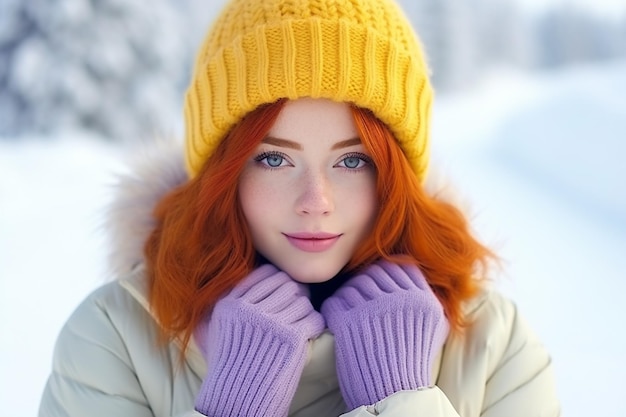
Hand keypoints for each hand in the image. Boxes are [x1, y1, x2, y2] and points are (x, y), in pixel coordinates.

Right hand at [194, 264, 324, 416]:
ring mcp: (270, 322)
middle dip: (295, 293)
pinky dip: (315, 325)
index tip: (282, 291)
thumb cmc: (230, 365)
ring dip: (305, 312)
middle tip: (297, 306)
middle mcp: (249, 309)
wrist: (238, 398)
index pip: (265, 274)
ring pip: (302, 300)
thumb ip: (232, 302)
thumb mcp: (218, 329)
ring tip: (300, 324)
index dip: (279, 280)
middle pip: (286, 283)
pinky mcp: (290, 337)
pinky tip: (307, 335)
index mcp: (231, 304)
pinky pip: (314, 318)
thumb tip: (257, 280)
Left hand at [321, 260, 448, 409]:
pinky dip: (332, 309)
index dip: (386, 272)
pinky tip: (337, 321)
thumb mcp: (435, 328)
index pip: (399, 265)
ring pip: (353, 284)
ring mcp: (374, 309)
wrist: (393, 395)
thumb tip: (414, 271)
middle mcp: (400, 300)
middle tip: (360, 298)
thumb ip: (429, 298)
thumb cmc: (413, 363)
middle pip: (374, 272)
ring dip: (348, 296)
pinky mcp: (350, 321)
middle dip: (365, 282)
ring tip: (349, 311)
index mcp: (422, 299)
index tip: (379, 285)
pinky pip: (334, 301)